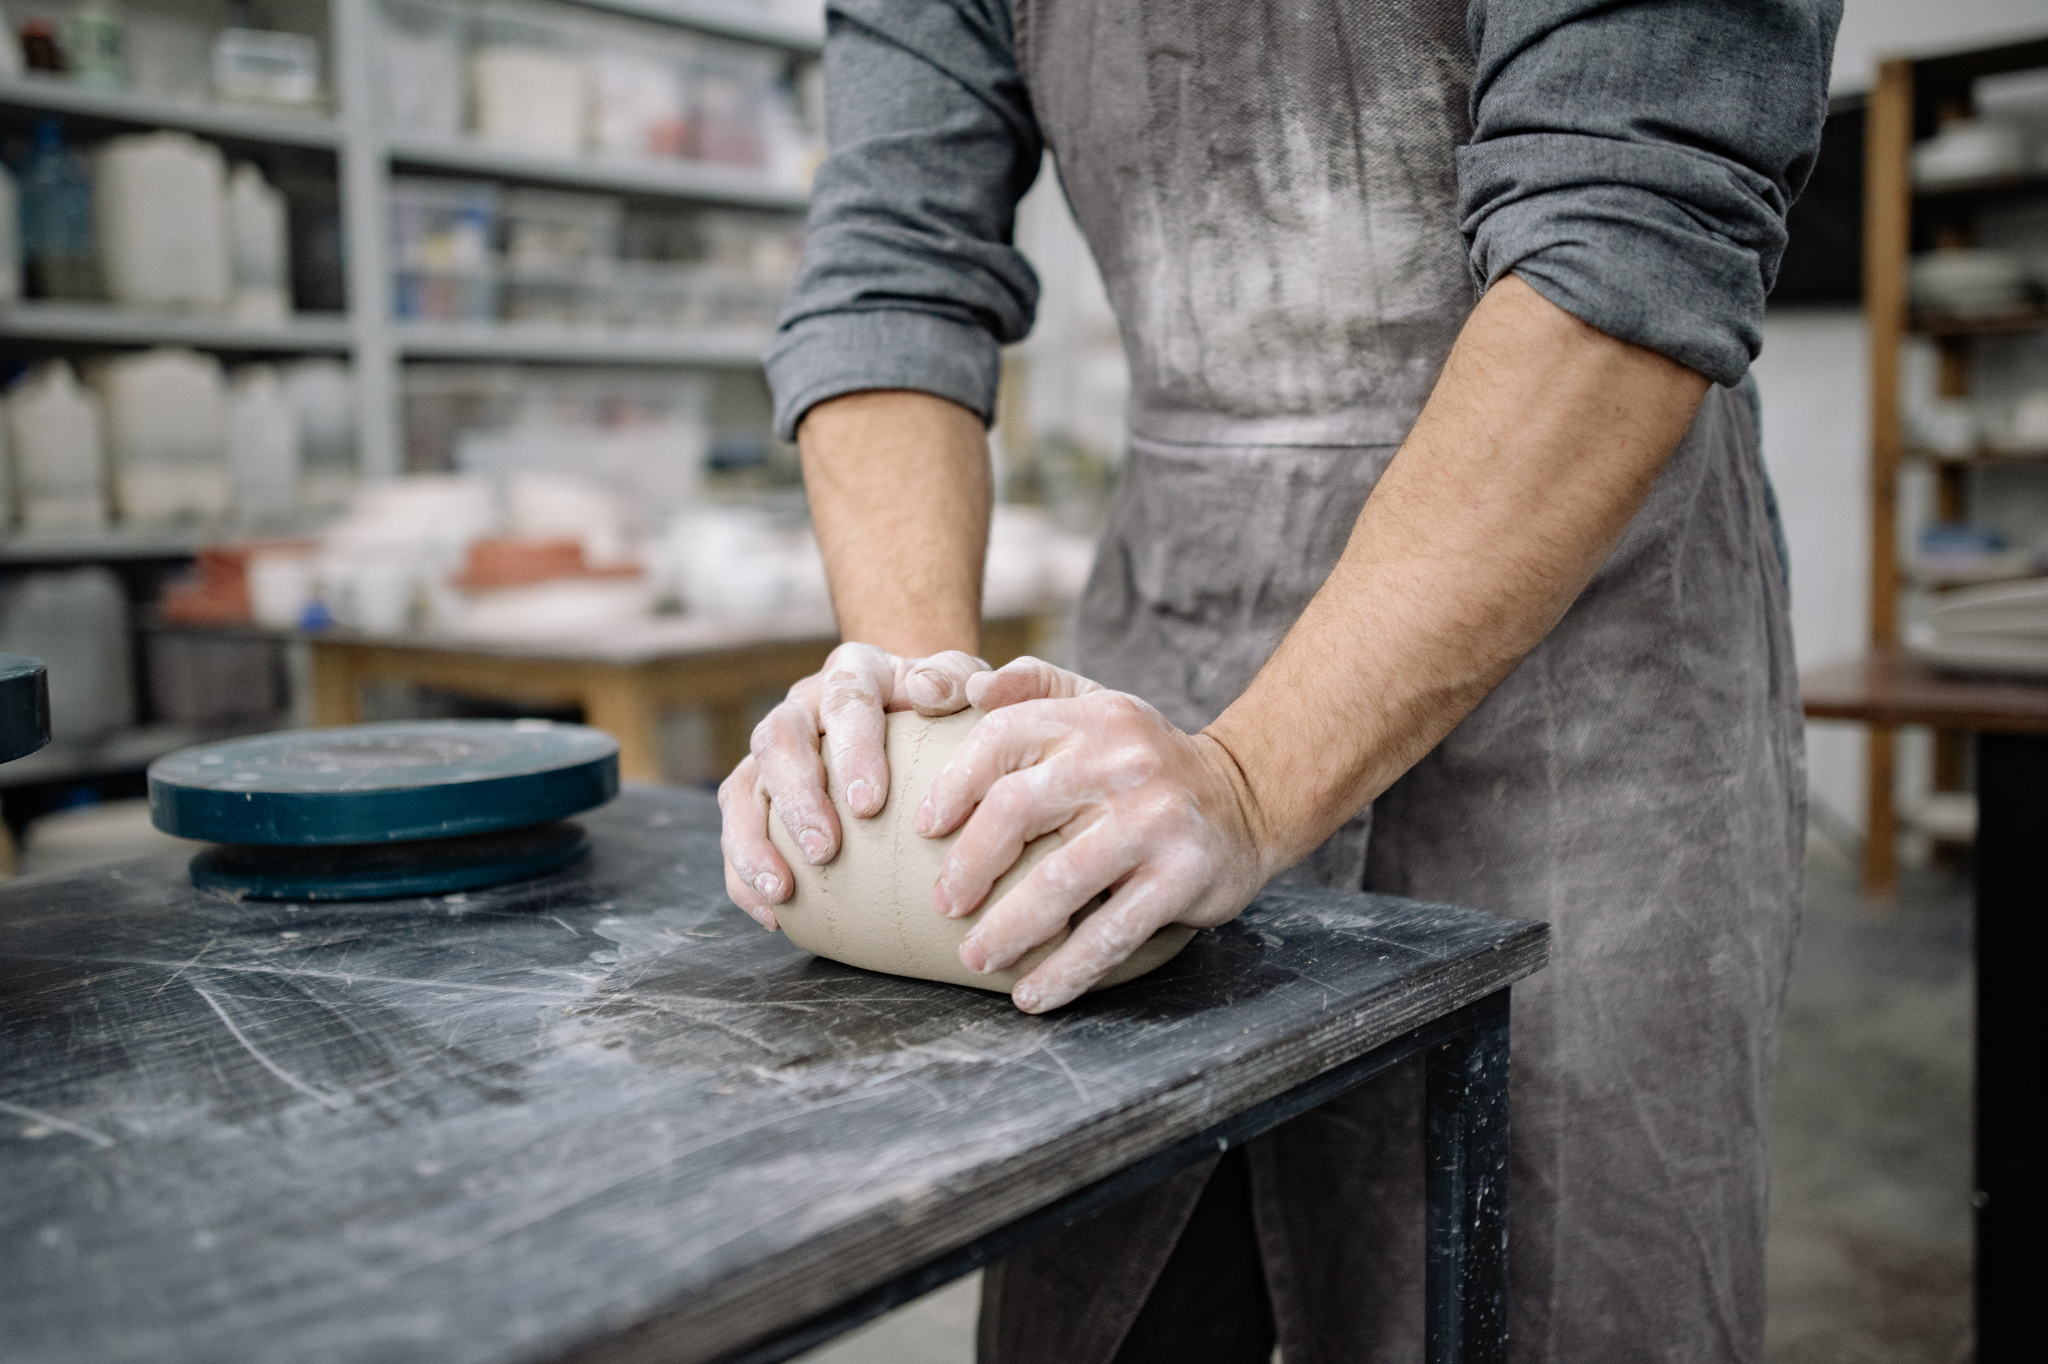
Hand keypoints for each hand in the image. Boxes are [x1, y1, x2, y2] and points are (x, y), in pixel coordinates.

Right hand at [719, 643, 987, 929]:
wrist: (905, 703)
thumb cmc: (939, 703)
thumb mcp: (958, 680)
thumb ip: (955, 678)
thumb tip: (929, 694)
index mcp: (851, 673)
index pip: (845, 703)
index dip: (852, 751)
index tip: (869, 804)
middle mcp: (801, 706)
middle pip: (778, 741)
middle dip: (797, 800)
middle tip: (825, 852)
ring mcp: (772, 751)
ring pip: (741, 788)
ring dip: (753, 843)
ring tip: (781, 890)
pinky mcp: (756, 792)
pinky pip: (734, 830)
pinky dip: (743, 875)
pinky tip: (771, 914)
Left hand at [917, 658, 1270, 1012]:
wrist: (1246, 798)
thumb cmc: (1144, 762)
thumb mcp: (1096, 706)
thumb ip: (1032, 687)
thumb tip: (966, 687)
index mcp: (1093, 717)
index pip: (1004, 736)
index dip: (954, 783)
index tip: (923, 829)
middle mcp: (1124, 761)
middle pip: (1020, 808)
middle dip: (970, 864)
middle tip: (944, 904)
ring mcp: (1157, 820)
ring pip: (1060, 881)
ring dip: (1008, 929)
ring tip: (976, 957)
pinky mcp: (1184, 876)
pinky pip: (1110, 933)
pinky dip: (1065, 971)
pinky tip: (1032, 995)